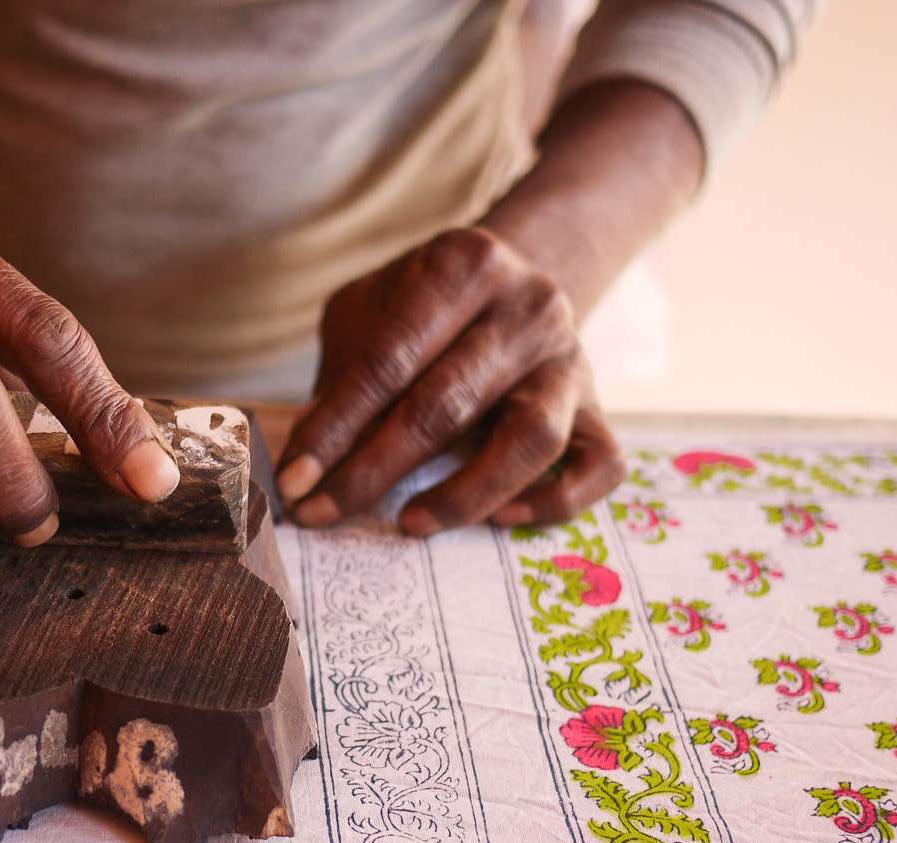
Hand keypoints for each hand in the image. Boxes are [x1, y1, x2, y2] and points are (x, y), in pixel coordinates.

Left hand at [276, 227, 624, 533]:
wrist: (518, 284)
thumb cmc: (424, 308)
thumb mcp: (371, 309)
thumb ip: (344, 370)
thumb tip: (308, 455)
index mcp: (463, 264)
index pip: (388, 360)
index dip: (335, 428)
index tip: (294, 482)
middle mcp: (528, 306)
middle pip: (447, 403)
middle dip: (374, 469)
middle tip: (324, 513)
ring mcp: (571, 360)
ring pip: (533, 439)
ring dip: (466, 493)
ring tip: (410, 523)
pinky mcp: (602, 409)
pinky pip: (600, 467)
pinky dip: (553, 502)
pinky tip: (501, 519)